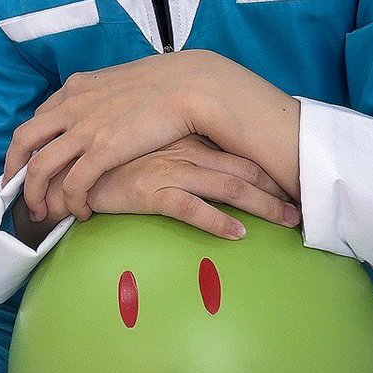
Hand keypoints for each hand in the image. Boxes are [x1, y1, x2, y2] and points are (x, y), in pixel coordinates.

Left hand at [2, 52, 208, 222]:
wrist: (190, 85)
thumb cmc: (165, 85)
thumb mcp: (120, 83)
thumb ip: (102, 98)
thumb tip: (100, 110)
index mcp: (77, 88)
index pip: (37, 119)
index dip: (28, 146)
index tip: (28, 163)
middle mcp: (72, 106)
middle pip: (23, 140)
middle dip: (15, 170)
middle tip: (17, 191)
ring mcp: (84, 128)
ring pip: (39, 167)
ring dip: (35, 194)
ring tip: (43, 212)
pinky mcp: (103, 150)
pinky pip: (72, 184)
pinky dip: (71, 202)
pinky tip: (81, 212)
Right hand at [32, 134, 300, 240]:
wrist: (71, 171)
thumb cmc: (112, 165)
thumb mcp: (150, 151)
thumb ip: (177, 153)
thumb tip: (206, 170)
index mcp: (184, 138)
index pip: (235, 151)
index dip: (265, 167)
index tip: (292, 184)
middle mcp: (181, 150)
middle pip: (240, 168)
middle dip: (275, 189)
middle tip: (301, 209)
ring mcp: (168, 169)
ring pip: (226, 186)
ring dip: (261, 205)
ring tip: (287, 221)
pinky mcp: (150, 190)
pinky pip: (191, 207)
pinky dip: (217, 221)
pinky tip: (238, 234)